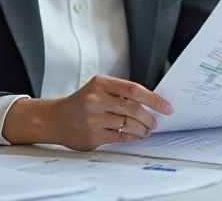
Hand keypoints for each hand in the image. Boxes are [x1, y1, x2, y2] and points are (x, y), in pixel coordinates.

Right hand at [4, 75, 173, 150]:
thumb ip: (120, 93)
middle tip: (156, 121)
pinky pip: (120, 137)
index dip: (154, 99)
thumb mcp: (98, 89)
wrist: (54, 118)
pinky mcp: (92, 135)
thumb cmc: (81, 103)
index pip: (133, 89)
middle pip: (133, 108)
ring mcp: (93, 118)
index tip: (166, 107)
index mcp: (100, 83)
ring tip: (146, 130)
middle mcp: (96, 99)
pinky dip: (132, 137)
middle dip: (149, 117)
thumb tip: (151, 103)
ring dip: (143, 128)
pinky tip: (135, 136)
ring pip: (128, 124)